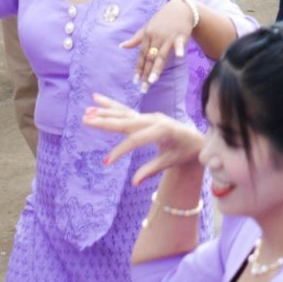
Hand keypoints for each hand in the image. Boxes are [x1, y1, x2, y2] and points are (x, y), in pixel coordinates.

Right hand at [84, 93, 205, 184]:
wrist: (196, 140)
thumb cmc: (184, 152)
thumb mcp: (171, 162)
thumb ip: (152, 170)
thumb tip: (135, 183)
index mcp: (162, 131)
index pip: (136, 140)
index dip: (120, 151)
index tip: (106, 162)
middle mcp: (154, 120)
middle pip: (126, 121)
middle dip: (105, 122)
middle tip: (86, 120)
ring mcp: (149, 116)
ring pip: (124, 114)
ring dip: (105, 112)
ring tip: (87, 112)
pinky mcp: (145, 116)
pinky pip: (126, 111)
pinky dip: (111, 105)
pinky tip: (96, 99)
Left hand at [123, 0, 199, 87]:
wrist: (180, 8)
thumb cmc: (162, 19)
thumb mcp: (147, 27)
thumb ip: (136, 39)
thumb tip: (121, 46)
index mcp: (147, 36)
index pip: (141, 55)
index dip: (138, 68)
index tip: (136, 81)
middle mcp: (156, 37)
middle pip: (150, 58)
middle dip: (146, 74)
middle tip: (143, 88)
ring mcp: (168, 36)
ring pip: (161, 54)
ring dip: (157, 67)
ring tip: (153, 80)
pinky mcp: (181, 35)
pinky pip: (179, 43)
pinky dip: (179, 49)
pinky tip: (178, 56)